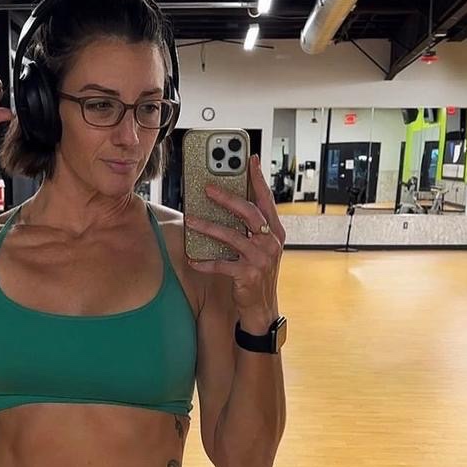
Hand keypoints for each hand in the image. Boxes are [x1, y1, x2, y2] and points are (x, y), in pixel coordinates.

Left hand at [185, 154, 285, 318]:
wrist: (261, 307)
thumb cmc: (257, 274)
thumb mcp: (260, 248)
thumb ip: (252, 228)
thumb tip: (228, 204)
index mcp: (275, 231)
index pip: (266, 200)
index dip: (258, 179)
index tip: (249, 160)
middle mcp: (271, 242)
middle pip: (249, 213)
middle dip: (227, 198)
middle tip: (208, 188)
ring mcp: (260, 259)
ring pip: (232, 236)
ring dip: (208, 227)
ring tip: (191, 220)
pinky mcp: (247, 275)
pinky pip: (221, 264)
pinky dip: (205, 261)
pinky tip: (192, 258)